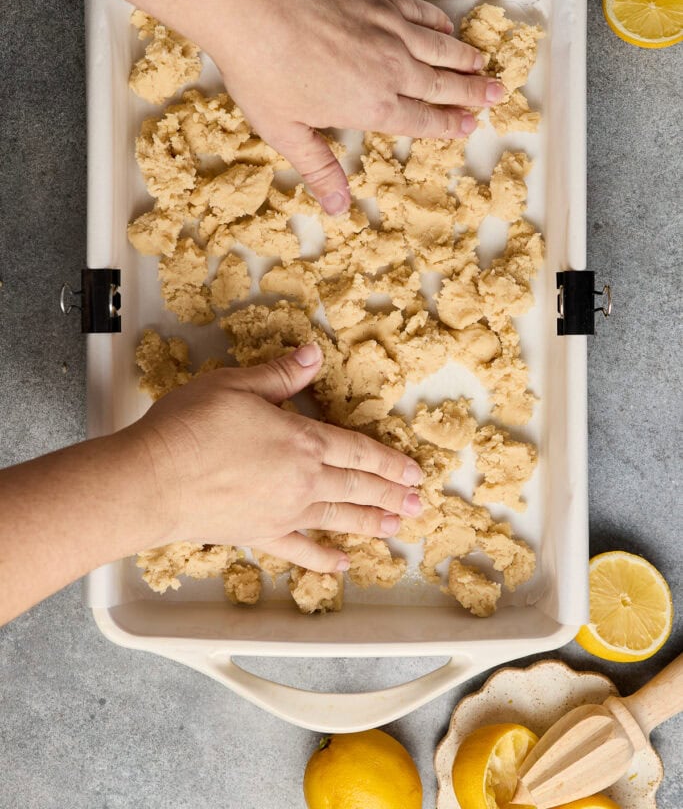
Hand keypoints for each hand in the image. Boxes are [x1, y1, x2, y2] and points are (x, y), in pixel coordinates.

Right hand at [133, 343, 423, 572]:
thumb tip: (314, 354)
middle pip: (357, 486)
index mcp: (302, 440)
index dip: (389, 460)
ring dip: (372, 522)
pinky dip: (324, 558)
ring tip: (398, 526)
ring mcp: (284, 512)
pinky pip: (301, 549)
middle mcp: (302, 480)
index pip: (357, 449)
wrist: (154, 480)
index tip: (413, 471)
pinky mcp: (260, 535)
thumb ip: (281, 374)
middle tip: (419, 503)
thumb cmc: (190, 427)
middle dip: (391, 493)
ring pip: (339, 517)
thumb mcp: (237, 385)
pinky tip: (342, 564)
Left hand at [213, 0, 504, 212]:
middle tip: (496, 95)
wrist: (252, 9)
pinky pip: (420, 12)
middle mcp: (391, 69)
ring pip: (440, 48)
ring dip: (465, 59)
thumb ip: (319, 169)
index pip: (422, 121)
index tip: (468, 126)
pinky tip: (447, 26)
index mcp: (373, 107)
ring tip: (484, 64)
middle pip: (442, 85)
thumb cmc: (263, 71)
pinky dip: (439, 22)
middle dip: (472, 93)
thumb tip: (337, 207)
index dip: (449, 125)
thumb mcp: (286, 133)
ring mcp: (388, 30)